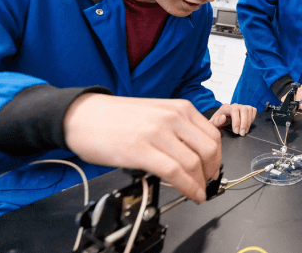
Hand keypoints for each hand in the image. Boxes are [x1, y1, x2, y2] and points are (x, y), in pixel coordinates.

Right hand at [64, 93, 220, 204]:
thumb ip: (178, 128)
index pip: (213, 135)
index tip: (214, 168)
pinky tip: (190, 194)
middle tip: (207, 182)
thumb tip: (196, 153)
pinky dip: (188, 187)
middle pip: (209, 149)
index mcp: (179, 108)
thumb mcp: (157, 113)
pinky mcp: (141, 150)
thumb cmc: (116, 117)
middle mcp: (172, 118)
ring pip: (194, 163)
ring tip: (198, 192)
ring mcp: (157, 133)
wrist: (83, 115)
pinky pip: (174, 172)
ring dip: (200, 184)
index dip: (218, 157)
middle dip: (212, 171)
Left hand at [209, 103, 256, 135]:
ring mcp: (242, 106)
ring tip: (244, 131)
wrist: (221, 119)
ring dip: (248, 122)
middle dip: (244, 123)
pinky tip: (248, 125)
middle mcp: (235, 105)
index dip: (237, 121)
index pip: (234, 110)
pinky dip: (252, 118)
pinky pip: (253, 110)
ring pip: (249, 110)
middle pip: (244, 110)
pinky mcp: (247, 108)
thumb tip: (223, 117)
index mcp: (226, 107)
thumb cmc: (217, 122)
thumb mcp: (212, 124)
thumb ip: (215, 122)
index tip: (236, 131)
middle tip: (242, 133)